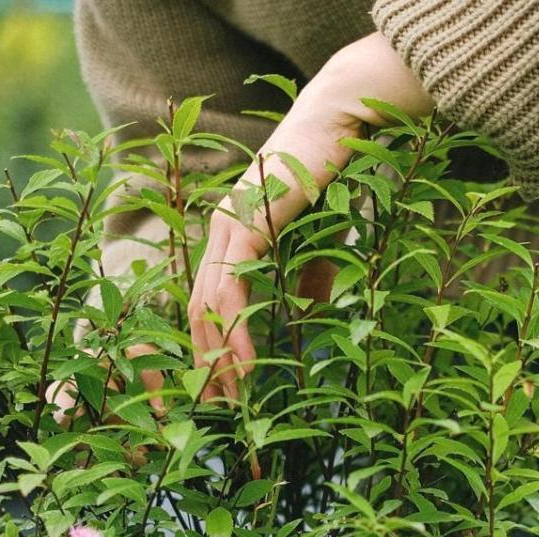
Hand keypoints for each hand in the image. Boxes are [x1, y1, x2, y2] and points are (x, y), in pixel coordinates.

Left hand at [187, 31, 431, 401]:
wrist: (342, 122)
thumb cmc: (335, 172)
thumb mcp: (322, 239)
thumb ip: (309, 275)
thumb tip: (308, 312)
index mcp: (234, 236)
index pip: (211, 302)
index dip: (213, 349)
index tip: (226, 392)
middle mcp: (221, 232)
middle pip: (196, 312)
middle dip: (205, 366)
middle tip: (218, 413)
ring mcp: (228, 227)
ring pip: (205, 308)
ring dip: (216, 361)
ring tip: (230, 403)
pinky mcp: (245, 226)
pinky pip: (230, 293)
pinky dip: (235, 337)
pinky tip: (247, 371)